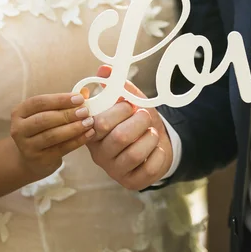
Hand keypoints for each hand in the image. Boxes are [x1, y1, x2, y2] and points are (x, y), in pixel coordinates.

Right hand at [10, 93, 95, 178]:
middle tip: (85, 111)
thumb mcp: (48, 114)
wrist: (33, 158)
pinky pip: (61, 149)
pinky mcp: (39, 160)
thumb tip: (85, 93)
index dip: (59, 99)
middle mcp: (19, 129)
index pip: (39, 102)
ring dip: (74, 128)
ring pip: (52, 135)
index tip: (79, 98)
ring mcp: (27, 146)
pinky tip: (89, 134)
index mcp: (19, 113)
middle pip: (44, 119)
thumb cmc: (44, 129)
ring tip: (89, 122)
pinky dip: (77, 140)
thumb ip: (64, 104)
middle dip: (67, 114)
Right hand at [87, 65, 172, 190]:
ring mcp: (115, 170)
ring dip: (149, 137)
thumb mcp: (129, 102)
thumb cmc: (136, 122)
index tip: (128, 105)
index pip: (99, 123)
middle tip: (144, 115)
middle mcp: (99, 154)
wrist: (155, 144)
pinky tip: (157, 147)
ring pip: (134, 154)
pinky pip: (148, 168)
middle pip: (119, 137)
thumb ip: (118, 86)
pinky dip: (158, 153)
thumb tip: (104, 69)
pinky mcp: (132, 182)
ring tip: (151, 131)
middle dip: (138, 122)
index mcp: (93, 133)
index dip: (118, 111)